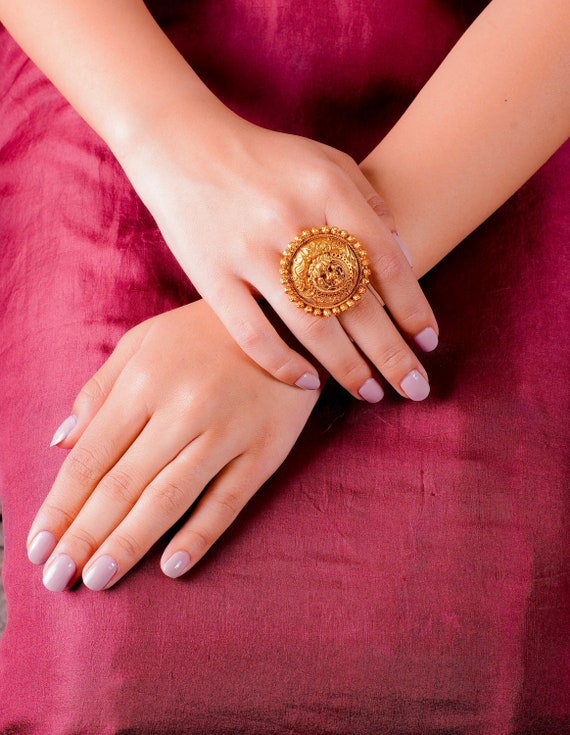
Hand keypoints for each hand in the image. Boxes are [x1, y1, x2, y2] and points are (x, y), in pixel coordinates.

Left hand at [26, 301, 319, 591]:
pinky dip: (199, 536)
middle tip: (57, 579)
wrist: (286, 318)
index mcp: (145, 382)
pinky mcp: (264, 451)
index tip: (37, 546)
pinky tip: (172, 567)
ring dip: (128, 545)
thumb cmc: (204, 332)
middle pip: (123, 485)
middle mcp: (182, 409)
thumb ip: (99, 390)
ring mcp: (226, 433)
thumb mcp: (144, 342)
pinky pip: (228, 501)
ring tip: (98, 580)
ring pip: (169, 499)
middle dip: (83, 536)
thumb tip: (59, 444)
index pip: (91, 457)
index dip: (60, 505)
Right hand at [121, 112, 437, 402]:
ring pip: (311, 327)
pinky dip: (283, 363)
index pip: (385, 262)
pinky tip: (309, 382)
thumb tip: (405, 259)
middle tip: (416, 389)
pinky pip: (253, 334)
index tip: (428, 342)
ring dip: (347, 368)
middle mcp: (293, 222)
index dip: (413, 308)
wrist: (184, 146)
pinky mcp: (211, 276)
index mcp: (328, 190)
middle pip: (356, 304)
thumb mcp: (327, 162)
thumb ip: (370, 204)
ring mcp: (250, 252)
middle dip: (392, 355)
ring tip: (370, 393)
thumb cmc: (266, 159)